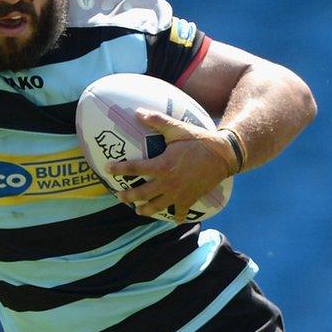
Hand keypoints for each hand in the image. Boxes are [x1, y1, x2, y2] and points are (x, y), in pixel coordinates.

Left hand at [106, 109, 235, 222]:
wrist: (223, 155)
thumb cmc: (198, 140)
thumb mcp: (177, 129)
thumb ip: (157, 121)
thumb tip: (137, 112)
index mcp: (162, 165)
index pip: (134, 169)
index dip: (118, 169)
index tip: (107, 169)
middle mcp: (167, 183)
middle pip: (142, 194)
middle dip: (128, 196)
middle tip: (119, 197)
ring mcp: (179, 193)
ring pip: (158, 206)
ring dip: (146, 210)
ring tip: (138, 211)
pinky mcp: (190, 199)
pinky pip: (180, 212)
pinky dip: (176, 217)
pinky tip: (173, 219)